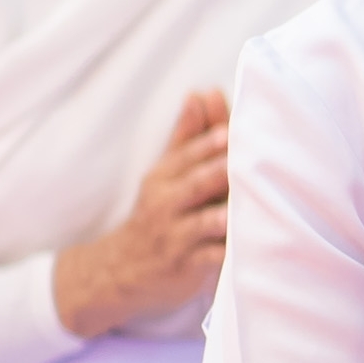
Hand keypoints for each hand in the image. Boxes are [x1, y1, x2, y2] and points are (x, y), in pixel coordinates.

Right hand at [56, 90, 232, 334]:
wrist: (120, 270)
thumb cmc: (157, 213)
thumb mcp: (165, 173)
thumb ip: (187, 136)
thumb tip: (200, 93)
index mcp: (164, 177)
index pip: (188, 155)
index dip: (210, 143)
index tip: (231, 131)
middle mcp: (167, 203)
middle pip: (196, 183)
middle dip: (218, 172)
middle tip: (243, 159)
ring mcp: (176, 236)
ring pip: (203, 223)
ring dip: (221, 217)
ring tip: (239, 210)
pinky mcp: (186, 266)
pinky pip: (208, 261)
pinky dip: (225, 257)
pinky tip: (243, 251)